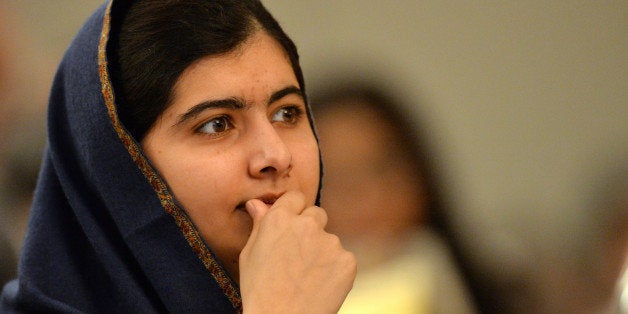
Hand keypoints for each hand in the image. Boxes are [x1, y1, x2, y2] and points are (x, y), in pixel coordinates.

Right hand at [239, 191, 356, 312]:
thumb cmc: (259, 290)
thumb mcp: (250, 254)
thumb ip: (259, 224)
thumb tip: (256, 203)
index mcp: (280, 219)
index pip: (296, 197)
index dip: (294, 211)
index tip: (292, 226)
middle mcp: (307, 224)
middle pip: (317, 214)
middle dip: (311, 229)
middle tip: (299, 257)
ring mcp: (330, 242)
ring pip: (330, 240)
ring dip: (322, 252)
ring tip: (307, 278)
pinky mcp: (347, 261)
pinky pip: (343, 259)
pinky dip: (336, 270)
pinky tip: (320, 286)